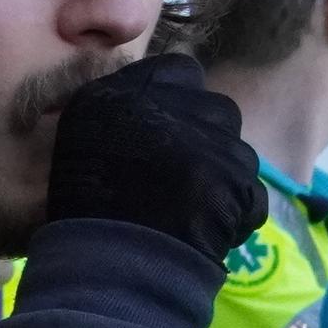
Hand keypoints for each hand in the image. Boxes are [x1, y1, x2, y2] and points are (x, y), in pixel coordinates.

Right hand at [44, 57, 262, 261]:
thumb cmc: (78, 197)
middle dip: (200, 136)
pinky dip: (232, 210)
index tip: (157, 127)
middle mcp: (196, 106)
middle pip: (214, 110)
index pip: (177, 70)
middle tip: (171, 172)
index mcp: (149, 87)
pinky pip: (248, 193)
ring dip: (217, 173)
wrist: (109, 257)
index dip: (170, 99)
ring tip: (184, 206)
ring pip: (233, 151)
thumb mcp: (82, 132)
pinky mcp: (249, 185)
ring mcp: (229, 145)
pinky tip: (202, 229)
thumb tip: (141, 102)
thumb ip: (119, 104)